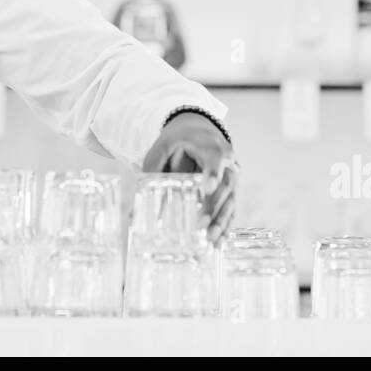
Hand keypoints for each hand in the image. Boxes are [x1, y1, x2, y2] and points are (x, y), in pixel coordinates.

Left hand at [142, 112, 236, 244]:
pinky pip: (230, 208)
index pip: (215, 160)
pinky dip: (225, 225)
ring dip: (222, 221)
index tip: (207, 188)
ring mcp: (231, 177)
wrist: (199, 128)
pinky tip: (219, 242)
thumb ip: (153, 169)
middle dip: (214, 207)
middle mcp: (228, 163)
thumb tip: (140, 198)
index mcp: (212, 147)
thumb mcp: (163, 146)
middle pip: (225, 186)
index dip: (213, 173)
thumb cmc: (181, 138)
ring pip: (230, 200)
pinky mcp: (230, 190)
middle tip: (202, 225)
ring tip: (211, 240)